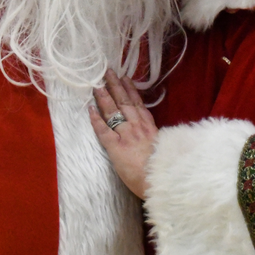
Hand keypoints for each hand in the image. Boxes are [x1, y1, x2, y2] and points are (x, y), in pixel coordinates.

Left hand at [90, 70, 157, 199]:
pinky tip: (90, 109)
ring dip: (104, 96)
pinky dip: (96, 119)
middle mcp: (139, 128)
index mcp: (151, 129)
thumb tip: (155, 137)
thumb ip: (158, 139)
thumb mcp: (165, 149)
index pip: (138, 105)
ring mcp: (127, 136)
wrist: (164, 182)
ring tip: (97, 84)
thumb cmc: (165, 171)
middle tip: (108, 72)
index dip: (131, 90)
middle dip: (116, 86)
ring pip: (114, 111)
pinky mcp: (117, 147)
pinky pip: (104, 131)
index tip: (125, 78)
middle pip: (125, 102)